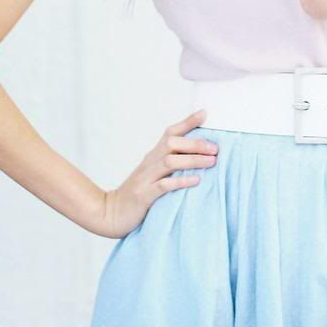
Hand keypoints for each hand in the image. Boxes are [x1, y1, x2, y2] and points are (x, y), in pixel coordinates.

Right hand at [97, 110, 217, 238]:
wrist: (112, 212)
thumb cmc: (139, 192)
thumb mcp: (153, 173)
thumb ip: (171, 162)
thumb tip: (198, 155)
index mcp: (153, 155)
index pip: (170, 133)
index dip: (187, 122)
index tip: (205, 113)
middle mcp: (149, 162)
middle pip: (172, 144)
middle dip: (195, 144)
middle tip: (215, 148)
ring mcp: (145, 178)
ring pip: (169, 162)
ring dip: (193, 160)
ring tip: (212, 162)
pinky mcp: (144, 196)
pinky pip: (163, 185)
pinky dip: (180, 181)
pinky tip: (196, 181)